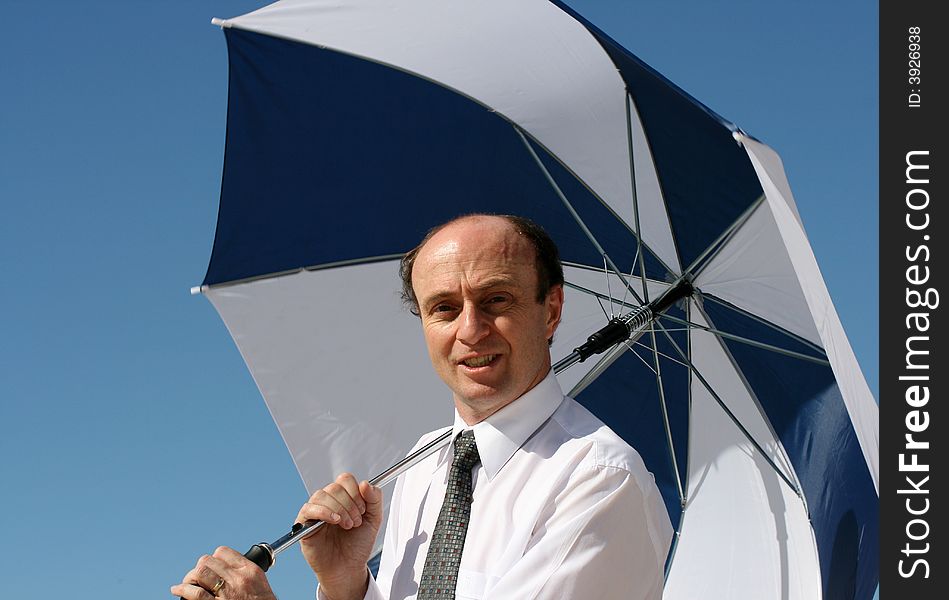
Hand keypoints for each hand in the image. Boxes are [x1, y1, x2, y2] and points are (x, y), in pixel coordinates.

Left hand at [171, 546, 275, 599]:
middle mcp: (237, 579)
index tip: (212, 566)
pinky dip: (182, 590)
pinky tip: (178, 590)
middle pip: (207, 561)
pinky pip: (195, 593)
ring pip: (199, 573)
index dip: (213, 558)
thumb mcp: (260, 585)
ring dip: (190, 578)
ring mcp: (226, 593)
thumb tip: (228, 571)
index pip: (223, 552)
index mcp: (249, 571)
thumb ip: (245, 575)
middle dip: (199, 568)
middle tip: (198, 577)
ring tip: (188, 583)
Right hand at [296, 473, 383, 599]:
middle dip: (350, 504)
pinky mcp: (303, 523)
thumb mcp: (374, 520)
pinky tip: (335, 521)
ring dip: (339, 509)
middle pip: (334, 487)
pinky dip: (324, 512)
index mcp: (343, 498)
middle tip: (356, 521)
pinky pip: (308, 508)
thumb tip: (366, 483)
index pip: (345, 480)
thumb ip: (374, 499)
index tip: (363, 509)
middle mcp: (328, 502)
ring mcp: (315, 511)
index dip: (356, 492)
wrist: (348, 568)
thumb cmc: (357, 545)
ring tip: (347, 525)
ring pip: (321, 495)